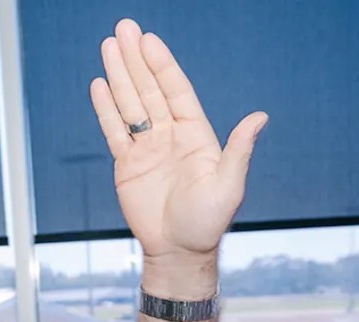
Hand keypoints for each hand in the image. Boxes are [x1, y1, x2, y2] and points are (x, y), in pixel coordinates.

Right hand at [90, 20, 267, 265]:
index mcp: (196, 135)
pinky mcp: (127, 165)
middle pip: (150, 90)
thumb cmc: (207, 224)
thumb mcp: (228, 187)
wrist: (178, 253)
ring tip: (108, 46)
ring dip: (119, 76)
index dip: (162, 66)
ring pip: (130, 105)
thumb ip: (239, 150)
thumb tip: (259, 117)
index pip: (176, 91)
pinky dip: (106, 108)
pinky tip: (100, 85)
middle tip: (123, 30)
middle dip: (136, 60)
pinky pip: (115, 131)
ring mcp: (148, 149)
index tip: (149, 42)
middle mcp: (171, 136)